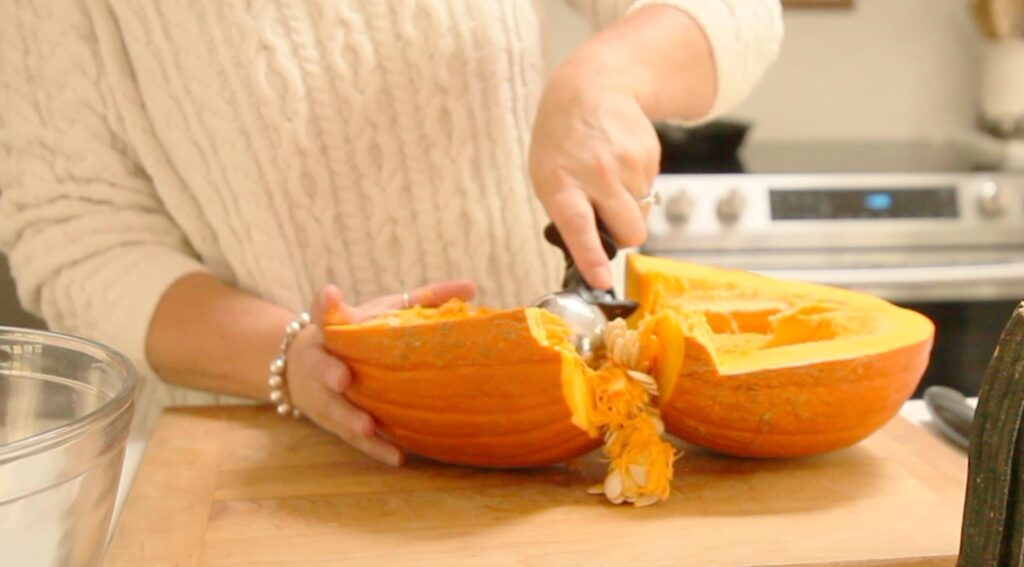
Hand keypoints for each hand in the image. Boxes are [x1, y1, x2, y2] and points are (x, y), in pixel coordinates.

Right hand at [285, 280, 475, 464]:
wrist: (303, 369)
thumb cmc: (357, 335)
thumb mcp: (383, 310)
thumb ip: (424, 299)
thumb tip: (471, 287)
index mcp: (332, 329)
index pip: (324, 313)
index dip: (325, 305)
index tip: (331, 294)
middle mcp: (321, 361)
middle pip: (319, 366)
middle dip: (328, 372)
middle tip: (342, 378)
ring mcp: (323, 395)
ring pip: (333, 409)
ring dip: (349, 419)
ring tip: (368, 426)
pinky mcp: (333, 423)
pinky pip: (351, 439)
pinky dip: (374, 448)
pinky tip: (397, 457)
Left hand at [530, 59, 660, 290]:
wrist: (593, 86)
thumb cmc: (562, 139)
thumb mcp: (547, 175)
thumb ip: (566, 212)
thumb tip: (592, 251)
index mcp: (563, 183)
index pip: (579, 226)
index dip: (592, 257)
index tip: (602, 279)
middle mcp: (597, 174)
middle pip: (631, 232)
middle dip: (624, 236)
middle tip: (607, 217)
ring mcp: (628, 164)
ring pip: (642, 215)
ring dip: (628, 207)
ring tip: (608, 179)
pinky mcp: (650, 156)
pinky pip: (649, 192)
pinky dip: (636, 187)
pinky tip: (620, 164)